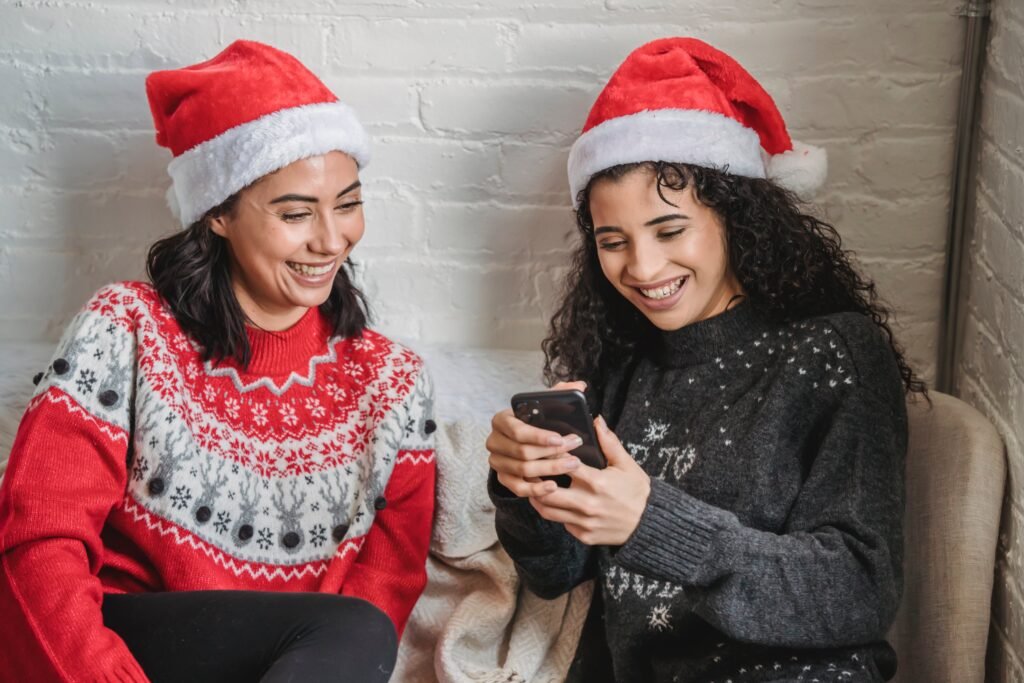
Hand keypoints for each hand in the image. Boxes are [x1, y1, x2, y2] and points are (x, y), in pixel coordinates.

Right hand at [487, 381, 587, 497]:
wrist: (522, 442)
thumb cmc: (535, 422)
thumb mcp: (545, 406)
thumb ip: (561, 393)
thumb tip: (580, 385)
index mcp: (502, 420)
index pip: (517, 430)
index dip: (539, 436)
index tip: (561, 439)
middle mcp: (494, 441)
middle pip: (522, 452)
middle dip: (551, 453)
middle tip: (574, 451)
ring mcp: (496, 461)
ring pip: (522, 470)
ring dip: (550, 469)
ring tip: (571, 465)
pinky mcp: (502, 478)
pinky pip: (518, 488)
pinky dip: (536, 489)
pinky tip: (554, 486)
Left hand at [529, 415, 650, 545]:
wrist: (650, 523)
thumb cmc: (638, 491)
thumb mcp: (626, 464)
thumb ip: (609, 442)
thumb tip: (597, 420)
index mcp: (597, 482)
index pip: (563, 465)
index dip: (550, 457)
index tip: (542, 450)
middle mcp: (588, 504)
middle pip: (547, 491)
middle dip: (534, 480)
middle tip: (527, 470)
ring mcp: (585, 522)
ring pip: (548, 511)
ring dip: (537, 497)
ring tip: (533, 486)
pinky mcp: (584, 535)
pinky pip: (562, 523)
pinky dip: (555, 512)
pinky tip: (552, 502)